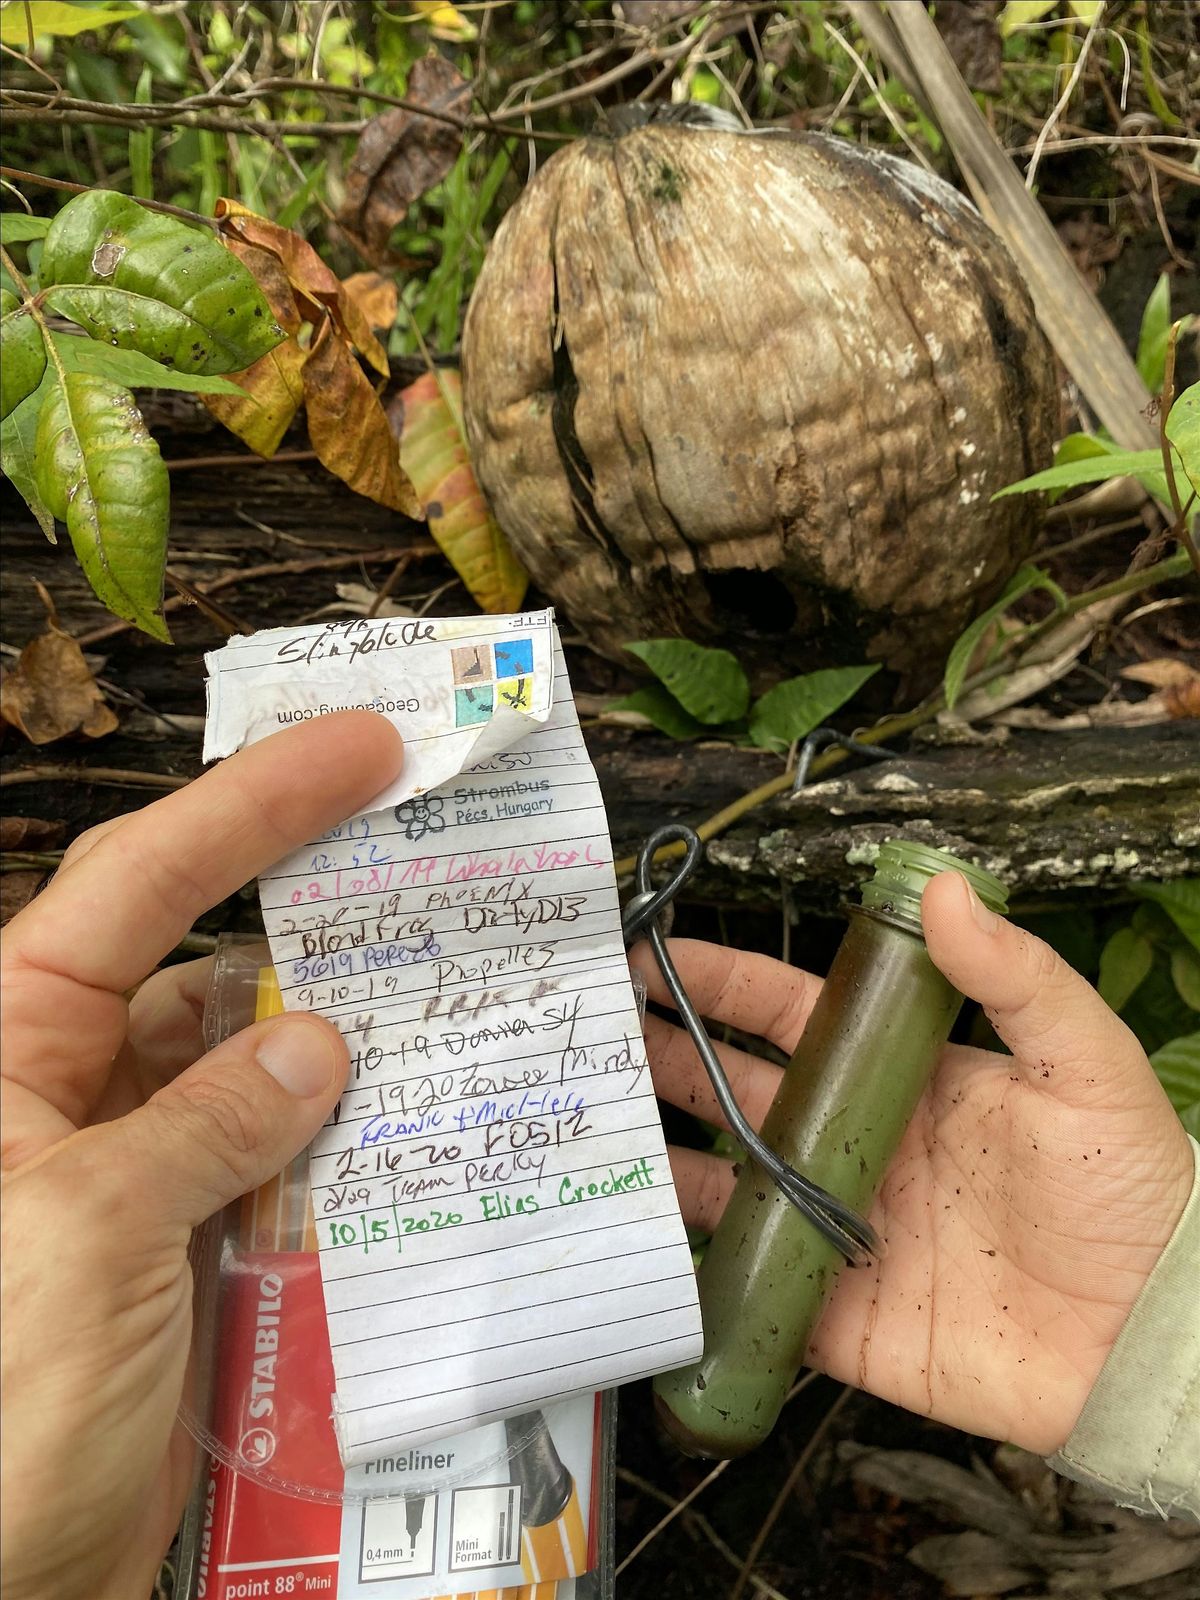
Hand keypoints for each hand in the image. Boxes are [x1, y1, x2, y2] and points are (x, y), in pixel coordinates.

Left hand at [0, 712, 403, 1599]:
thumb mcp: (87, 1238)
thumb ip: (208, 1121)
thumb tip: (314, 1041)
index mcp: (7, 1048)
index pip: (137, 882)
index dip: (252, 802)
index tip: (360, 745)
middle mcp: (69, 1091)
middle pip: (207, 957)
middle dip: (316, 912)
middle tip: (435, 857)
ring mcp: (135, 1169)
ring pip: (256, 1066)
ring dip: (345, 1045)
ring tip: (452, 1002)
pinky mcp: (185, 1247)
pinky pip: (278, 1164)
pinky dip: (344, 1147)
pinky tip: (416, 1126)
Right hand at [633, 872, 1193, 1455]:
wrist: (1149, 1340)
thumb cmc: (1132, 1193)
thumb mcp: (1085, 1067)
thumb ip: (1015, 978)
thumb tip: (944, 888)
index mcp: (903, 1078)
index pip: (789, 1015)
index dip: (722, 983)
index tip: (654, 959)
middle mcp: (858, 1145)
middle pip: (738, 1091)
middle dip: (665, 1059)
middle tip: (592, 1034)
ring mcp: (839, 1229)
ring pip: (727, 1182)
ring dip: (661, 1155)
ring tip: (591, 1129)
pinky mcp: (835, 1315)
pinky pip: (746, 1285)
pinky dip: (691, 1267)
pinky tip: (637, 1243)